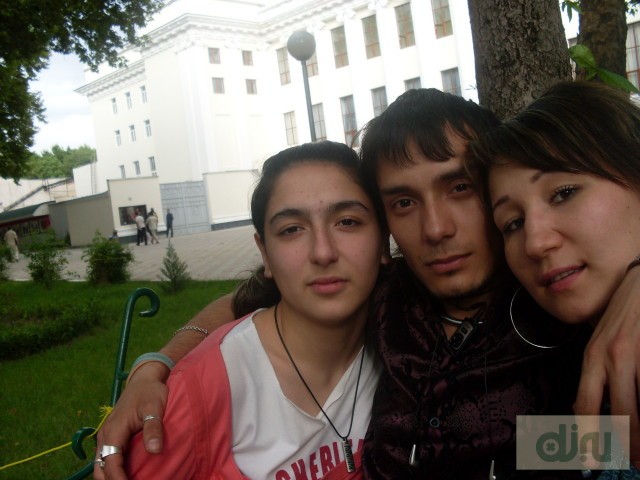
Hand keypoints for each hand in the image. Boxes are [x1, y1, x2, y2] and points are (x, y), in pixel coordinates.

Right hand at [93, 362, 169, 479]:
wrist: (144, 380)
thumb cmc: (150, 392)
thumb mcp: (154, 407)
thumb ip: (153, 428)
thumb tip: (154, 450)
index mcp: (113, 431)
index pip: (110, 464)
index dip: (118, 479)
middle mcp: (106, 436)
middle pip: (100, 469)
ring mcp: (107, 437)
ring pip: (101, 465)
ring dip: (111, 476)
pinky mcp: (112, 437)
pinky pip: (107, 458)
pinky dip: (113, 470)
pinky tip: (126, 475)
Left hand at [574, 266, 639, 464]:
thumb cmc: (622, 314)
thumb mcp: (602, 343)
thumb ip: (598, 374)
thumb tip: (592, 410)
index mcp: (592, 357)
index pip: (585, 403)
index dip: (586, 434)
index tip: (588, 459)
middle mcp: (611, 358)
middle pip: (617, 411)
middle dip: (625, 443)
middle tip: (632, 464)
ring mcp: (634, 354)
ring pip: (638, 404)